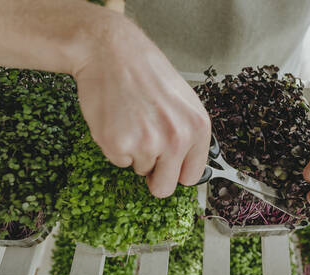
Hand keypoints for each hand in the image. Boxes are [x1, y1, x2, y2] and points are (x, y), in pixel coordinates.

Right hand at [74, 16, 210, 197]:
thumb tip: (186, 167)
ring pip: (139, 170)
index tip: (168, 167)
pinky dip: (115, 146)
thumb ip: (189, 136)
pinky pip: (117, 161)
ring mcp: (147, 143)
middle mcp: (177, 139)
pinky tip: (118, 120)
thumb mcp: (184, 102)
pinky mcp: (118, 144)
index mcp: (198, 128)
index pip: (191, 177)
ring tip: (131, 120)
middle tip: (145, 149)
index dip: (176, 173)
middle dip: (154, 176)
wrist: (111, 51)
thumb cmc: (147, 73)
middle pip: (164, 188)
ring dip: (133, 152)